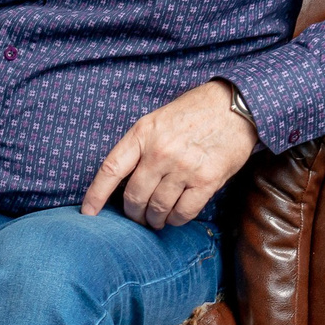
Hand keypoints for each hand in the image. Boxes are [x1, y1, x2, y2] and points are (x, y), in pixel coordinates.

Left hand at [79, 80, 257, 229]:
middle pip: (134, 196)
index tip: (88, 213)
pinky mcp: (207, 180)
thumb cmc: (194, 112)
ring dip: (154, 220)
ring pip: (157, 208)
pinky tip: (175, 217)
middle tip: (137, 218)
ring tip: (156, 220)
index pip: (111, 170)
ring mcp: (183, 167)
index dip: (96, 195)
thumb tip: (124, 181)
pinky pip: (183, 212)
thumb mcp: (158, 120)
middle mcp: (160, 151)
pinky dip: (176, 220)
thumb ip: (141, 146)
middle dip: (132, 213)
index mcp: (142, 133)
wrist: (236, 105)